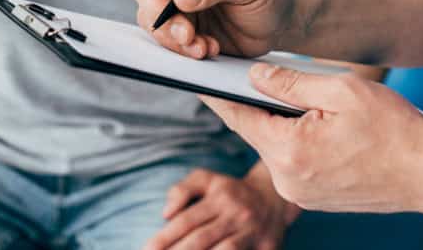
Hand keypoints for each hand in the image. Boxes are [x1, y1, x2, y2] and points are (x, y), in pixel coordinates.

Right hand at [125, 0, 297, 58]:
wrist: (281, 22)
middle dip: (162, 16)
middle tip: (188, 32)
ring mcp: (174, 2)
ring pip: (149, 19)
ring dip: (173, 38)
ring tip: (203, 45)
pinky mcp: (179, 27)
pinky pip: (165, 40)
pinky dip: (183, 50)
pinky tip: (208, 48)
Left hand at [143, 165, 298, 249]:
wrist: (275, 197)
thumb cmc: (230, 190)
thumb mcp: (206, 179)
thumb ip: (182, 190)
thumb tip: (165, 213)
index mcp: (218, 198)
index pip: (185, 221)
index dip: (165, 237)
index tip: (148, 249)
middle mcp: (234, 214)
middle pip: (201, 239)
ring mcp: (251, 232)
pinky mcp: (267, 247)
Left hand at [201, 64, 422, 212]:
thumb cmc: (395, 129)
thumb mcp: (341, 90)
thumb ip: (290, 82)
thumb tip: (254, 76)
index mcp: (289, 150)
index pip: (237, 116)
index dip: (216, 94)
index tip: (196, 78)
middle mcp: (288, 179)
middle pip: (255, 130)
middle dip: (260, 104)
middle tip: (264, 77)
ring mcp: (301, 194)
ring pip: (275, 146)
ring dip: (283, 124)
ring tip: (309, 104)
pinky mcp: (314, 199)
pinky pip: (293, 162)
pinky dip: (297, 142)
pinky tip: (320, 128)